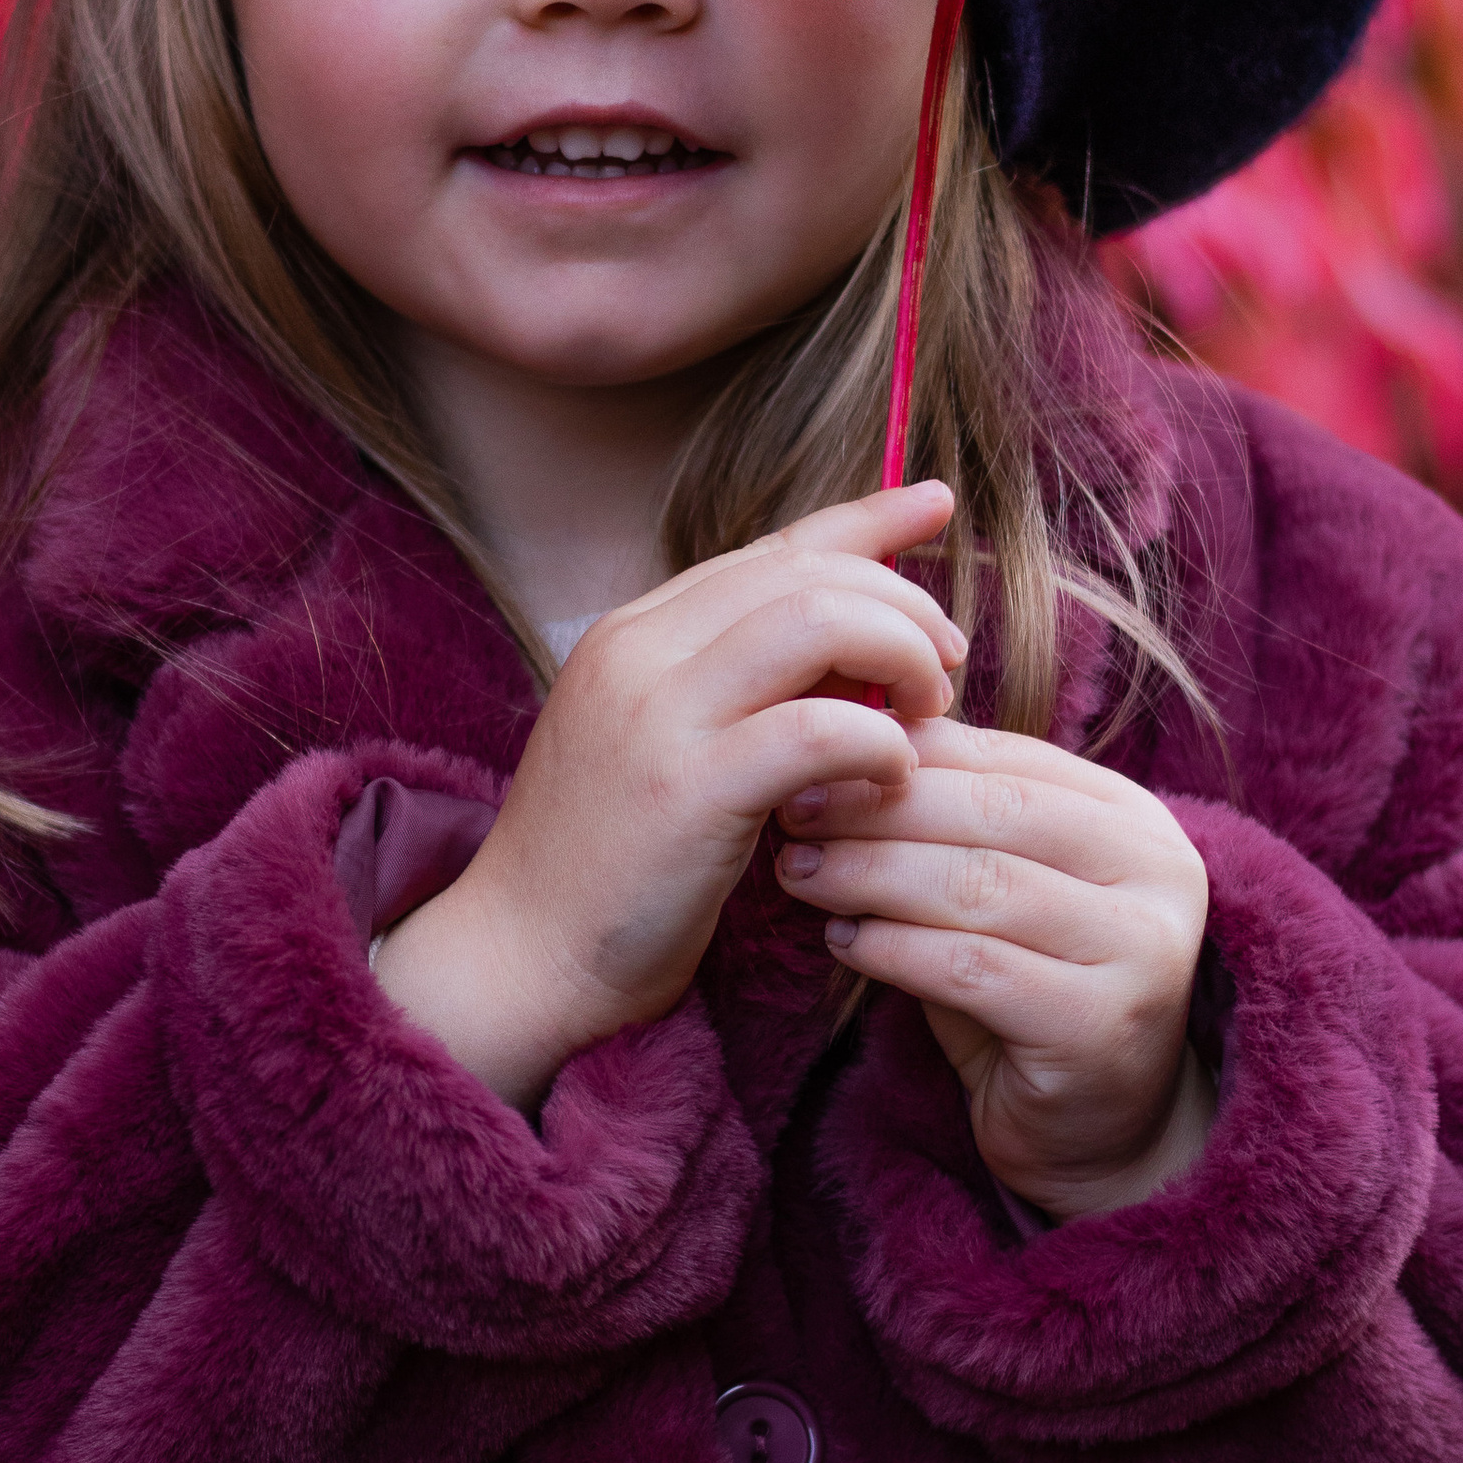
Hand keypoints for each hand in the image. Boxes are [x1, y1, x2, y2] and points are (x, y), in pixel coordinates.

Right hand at [375, 480, 963, 1106]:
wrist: (518, 959)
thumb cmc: (608, 869)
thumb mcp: (665, 747)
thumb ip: (738, 688)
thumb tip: (857, 650)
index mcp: (635, 633)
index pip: (773, 547)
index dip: (865, 520)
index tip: (935, 504)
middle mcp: (639, 651)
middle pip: (809, 572)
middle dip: (904, 608)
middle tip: (943, 673)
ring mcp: (656, 715)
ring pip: (820, 620)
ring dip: (902, 658)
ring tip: (924, 719)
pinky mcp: (685, 790)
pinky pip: (818, 727)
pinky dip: (880, 743)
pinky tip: (892, 779)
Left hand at [775, 721, 1212, 1217]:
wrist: (1094, 1131)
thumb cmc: (1025, 991)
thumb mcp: (996, 891)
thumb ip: (946, 824)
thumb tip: (840, 742)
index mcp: (1132, 818)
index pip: (1004, 758)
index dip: (901, 752)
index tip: (810, 757)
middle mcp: (1159, 871)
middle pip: (993, 812)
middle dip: (878, 807)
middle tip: (793, 814)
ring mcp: (1143, 950)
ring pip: (980, 886)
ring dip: (873, 875)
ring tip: (803, 875)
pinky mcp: (1102, 1026)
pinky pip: (973, 970)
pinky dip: (895, 949)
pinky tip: (844, 942)